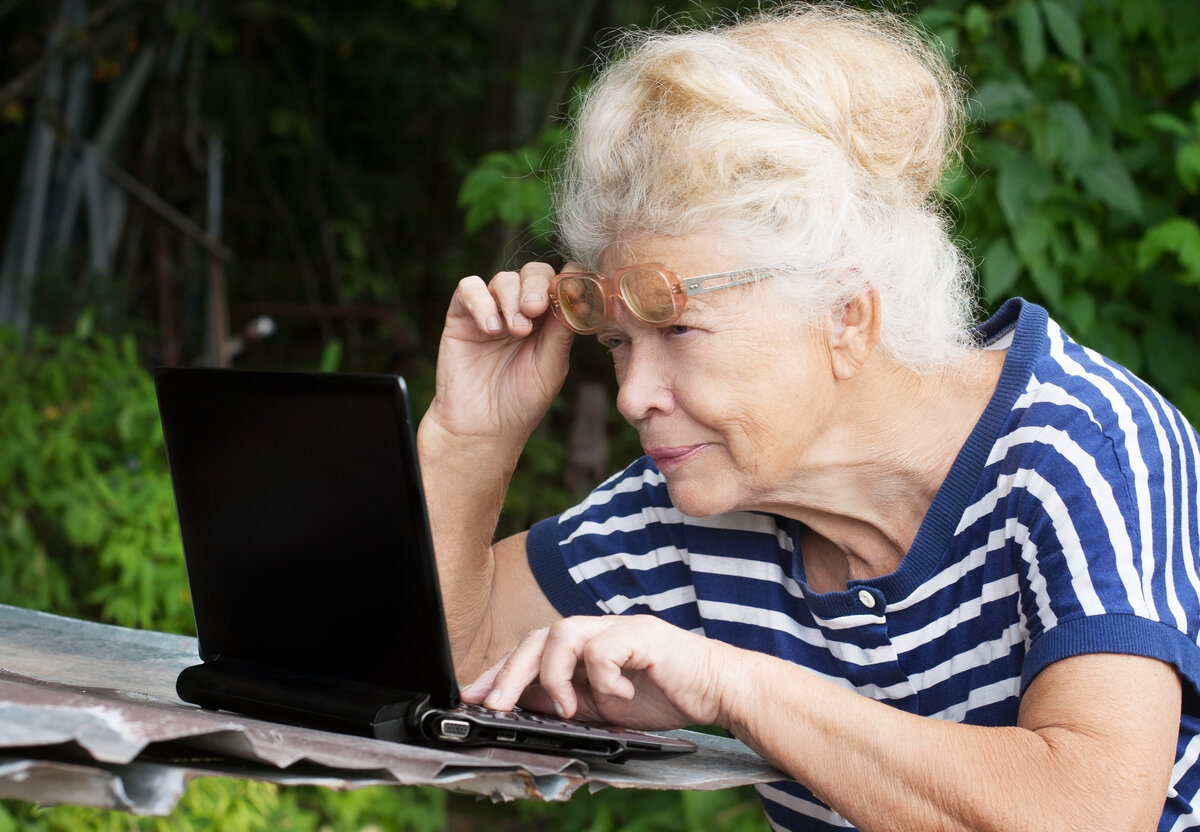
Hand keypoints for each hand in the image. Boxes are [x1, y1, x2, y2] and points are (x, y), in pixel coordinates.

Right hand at [424, 262, 575, 447]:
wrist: (481, 427)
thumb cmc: (520, 401)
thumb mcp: (552, 366)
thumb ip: (562, 330)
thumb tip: (576, 293)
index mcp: (550, 321)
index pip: (560, 283)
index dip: (567, 281)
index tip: (570, 293)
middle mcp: (521, 311)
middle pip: (533, 273)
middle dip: (537, 286)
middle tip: (535, 310)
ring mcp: (491, 311)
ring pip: (503, 278)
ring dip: (511, 299)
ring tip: (514, 331)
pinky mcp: (461, 316)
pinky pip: (469, 288)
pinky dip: (482, 302)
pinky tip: (490, 329)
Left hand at [460, 615, 733, 730]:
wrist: (720, 690)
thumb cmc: (667, 696)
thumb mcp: (603, 708)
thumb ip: (567, 701)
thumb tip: (521, 705)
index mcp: (585, 647)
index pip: (531, 649)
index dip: (500, 671)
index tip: (474, 696)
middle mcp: (598, 630)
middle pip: (538, 636)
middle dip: (510, 673)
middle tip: (495, 706)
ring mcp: (620, 628)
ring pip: (563, 633)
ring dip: (554, 675)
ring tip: (566, 709)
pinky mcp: (643, 634)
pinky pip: (604, 646)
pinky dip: (603, 676)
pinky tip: (619, 695)